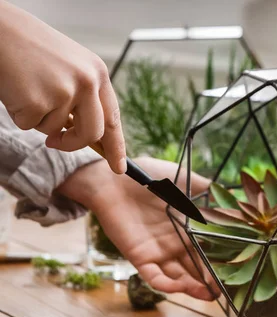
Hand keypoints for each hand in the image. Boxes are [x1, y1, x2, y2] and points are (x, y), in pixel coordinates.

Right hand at [0, 1, 125, 173]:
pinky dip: (19, 113)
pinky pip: (29, 124)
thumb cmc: (30, 47)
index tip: (119, 167)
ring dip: (37, 117)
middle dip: (73, 144)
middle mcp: (87, 83)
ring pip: (54, 129)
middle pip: (91, 133)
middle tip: (55, 143)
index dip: (116, 145)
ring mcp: (63, 93)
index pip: (113, 118)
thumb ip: (83, 96)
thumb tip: (87, 134)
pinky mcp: (37, 101)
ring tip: (27, 87)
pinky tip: (15, 89)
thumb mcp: (69, 66)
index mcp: (98, 73)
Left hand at [58, 157, 217, 299]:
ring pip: (179, 276)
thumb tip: (231, 193)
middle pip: (197, 266)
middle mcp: (175, 243)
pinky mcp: (140, 257)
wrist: (112, 179)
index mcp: (188, 226)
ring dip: (194, 288)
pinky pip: (154, 277)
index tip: (241, 266)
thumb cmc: (146, 176)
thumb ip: (204, 186)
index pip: (209, 247)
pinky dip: (166, 285)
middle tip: (228, 290)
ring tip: (210, 296)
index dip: (223, 258)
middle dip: (212, 280)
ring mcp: (159, 252)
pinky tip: (180, 288)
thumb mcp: (181, 178)